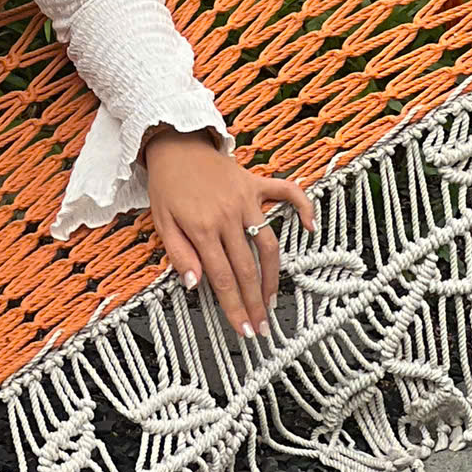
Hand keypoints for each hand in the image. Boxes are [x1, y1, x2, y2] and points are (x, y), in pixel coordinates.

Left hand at [140, 125, 314, 340]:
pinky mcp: (255, 182)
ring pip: (268, 243)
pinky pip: (286, 192)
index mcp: (202, 227)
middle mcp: (228, 215)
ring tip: (271, 301)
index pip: (222, 277)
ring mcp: (246, 198)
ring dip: (272, 276)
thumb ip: (180, 255)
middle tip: (261, 328)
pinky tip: (310, 228)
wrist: (174, 142)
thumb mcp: (161, 222)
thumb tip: (196, 286)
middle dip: (254, 302)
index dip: (234, 307)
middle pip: (247, 268)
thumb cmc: (166, 185)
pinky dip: (302, 207)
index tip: (243, 329)